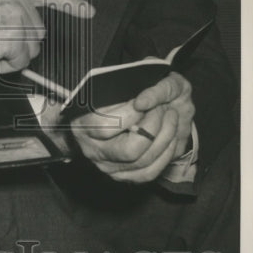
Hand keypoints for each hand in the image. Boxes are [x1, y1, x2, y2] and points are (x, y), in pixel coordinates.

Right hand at [0, 0, 93, 74]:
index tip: (86, 10)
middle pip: (37, 28)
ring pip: (32, 46)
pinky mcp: (14, 31)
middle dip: (18, 43)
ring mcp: (15, 10)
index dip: (69, 2)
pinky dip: (5, 65)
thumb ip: (4, 8)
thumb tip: (23, 29)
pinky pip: (23, 60)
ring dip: (10, 55)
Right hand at [69, 71, 194, 182]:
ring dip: (165, 138)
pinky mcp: (122, 176)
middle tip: (163, 109)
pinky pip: (148, 173)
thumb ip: (139, 86)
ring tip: (171, 117)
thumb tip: (142, 103)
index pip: (104, 125)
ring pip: (142, 162)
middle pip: (128, 150)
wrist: (130, 110)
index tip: (145, 100)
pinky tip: (171, 136)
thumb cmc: (128, 90)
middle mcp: (90, 149)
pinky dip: (165, 154)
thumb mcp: (134, 76)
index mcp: (81, 122)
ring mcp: (107, 166)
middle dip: (153, 128)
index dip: (131, 113)